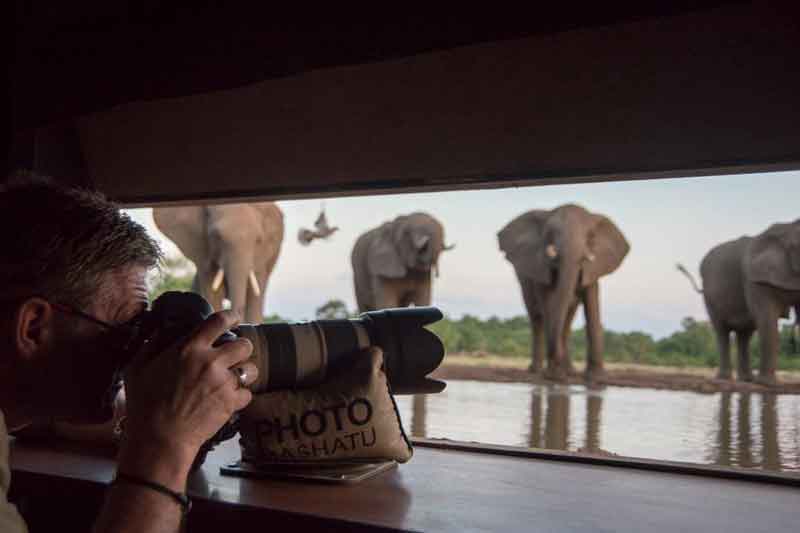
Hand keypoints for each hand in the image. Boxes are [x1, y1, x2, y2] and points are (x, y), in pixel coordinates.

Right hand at [119, 310, 256, 486]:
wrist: (159, 439)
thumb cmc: (144, 405)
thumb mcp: (138, 368)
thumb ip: (151, 345)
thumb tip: (161, 330)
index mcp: (189, 349)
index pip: (219, 321)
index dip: (231, 316)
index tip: (234, 318)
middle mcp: (211, 362)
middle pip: (245, 344)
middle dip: (242, 348)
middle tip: (234, 355)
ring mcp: (223, 383)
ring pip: (251, 369)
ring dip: (244, 372)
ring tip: (234, 378)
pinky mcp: (231, 403)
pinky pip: (248, 393)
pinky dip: (240, 397)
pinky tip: (228, 399)